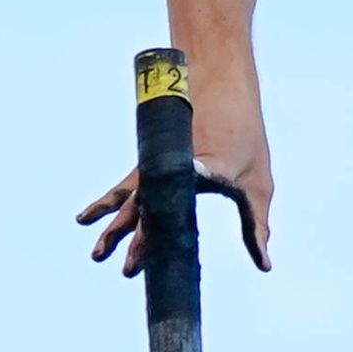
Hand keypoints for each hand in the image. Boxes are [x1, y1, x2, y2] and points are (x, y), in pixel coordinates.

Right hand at [79, 59, 275, 274]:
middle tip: (127, 270)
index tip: (164, 231)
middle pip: (151, 210)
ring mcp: (156, 164)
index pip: (189, 202)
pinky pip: (125, 188)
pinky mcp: (149, 162)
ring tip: (97, 254)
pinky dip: (108, 203)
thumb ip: (256, 225)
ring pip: (130, 202)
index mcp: (205, 169)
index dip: (178, 214)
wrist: (218, 81)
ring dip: (113, 228)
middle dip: (139, 242)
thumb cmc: (245, 133)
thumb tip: (264, 266)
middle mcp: (174, 169)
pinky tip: (87, 217)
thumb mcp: (258, 181)